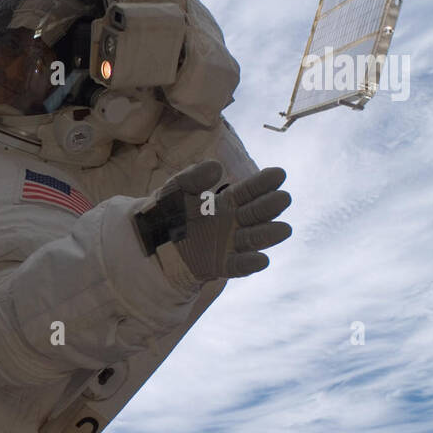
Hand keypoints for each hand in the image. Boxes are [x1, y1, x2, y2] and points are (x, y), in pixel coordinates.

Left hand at [135, 160, 290, 288]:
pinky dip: (248, 263)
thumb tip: (217, 167)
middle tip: (284, 198)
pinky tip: (261, 260)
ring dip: (268, 235)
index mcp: (225, 203)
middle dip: (270, 206)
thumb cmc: (165, 213)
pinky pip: (237, 266)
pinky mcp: (219, 266)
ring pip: (253, 239)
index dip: (262, 183)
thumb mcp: (176, 190)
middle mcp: (232, 223)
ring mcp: (228, 245)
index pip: (248, 191)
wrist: (148, 243)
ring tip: (284, 229)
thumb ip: (193, 177)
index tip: (278, 174)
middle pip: (256, 214)